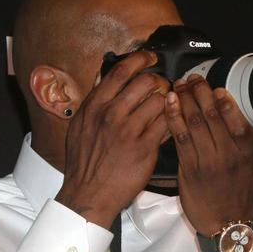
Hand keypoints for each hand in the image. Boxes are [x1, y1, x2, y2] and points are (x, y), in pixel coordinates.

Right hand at [55, 50, 169, 228]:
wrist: (88, 194)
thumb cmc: (84, 164)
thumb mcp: (80, 126)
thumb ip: (94, 102)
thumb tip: (104, 79)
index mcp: (95, 106)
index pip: (121, 71)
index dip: (140, 59)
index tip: (150, 57)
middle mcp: (112, 114)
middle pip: (145, 81)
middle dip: (159, 79)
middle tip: (163, 85)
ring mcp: (129, 131)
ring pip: (159, 100)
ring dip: (168, 100)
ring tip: (168, 106)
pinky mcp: (145, 148)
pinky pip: (166, 124)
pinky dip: (172, 120)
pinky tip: (171, 123)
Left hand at [164, 74, 252, 236]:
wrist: (224, 220)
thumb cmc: (240, 189)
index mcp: (247, 151)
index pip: (237, 122)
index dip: (225, 103)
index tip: (217, 87)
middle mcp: (228, 155)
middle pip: (212, 117)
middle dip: (200, 93)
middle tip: (193, 78)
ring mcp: (207, 162)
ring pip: (194, 124)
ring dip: (184, 100)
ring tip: (179, 85)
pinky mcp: (189, 168)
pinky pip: (180, 137)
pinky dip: (173, 117)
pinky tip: (169, 103)